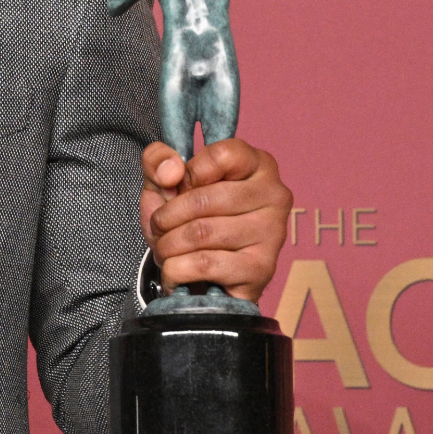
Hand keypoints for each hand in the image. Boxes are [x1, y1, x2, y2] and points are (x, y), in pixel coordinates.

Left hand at [139, 138, 291, 301]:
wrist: (205, 277)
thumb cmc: (189, 219)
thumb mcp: (166, 180)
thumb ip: (159, 160)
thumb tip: (171, 172)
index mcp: (258, 164)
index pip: (221, 155)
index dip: (188, 174)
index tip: (178, 189)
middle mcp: (274, 195)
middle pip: (203, 200)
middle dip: (166, 218)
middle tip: (158, 228)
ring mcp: (272, 233)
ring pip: (201, 233)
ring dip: (168, 246)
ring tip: (164, 250)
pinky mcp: (262, 268)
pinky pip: (205, 264)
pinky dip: (176, 269)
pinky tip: (174, 270)